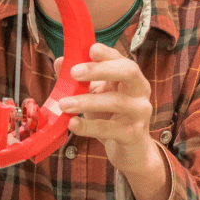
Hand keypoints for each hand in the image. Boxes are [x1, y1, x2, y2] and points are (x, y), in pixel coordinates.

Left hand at [56, 44, 170, 199]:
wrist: (131, 150)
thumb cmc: (112, 117)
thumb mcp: (95, 94)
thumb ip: (79, 79)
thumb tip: (59, 62)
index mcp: (131, 77)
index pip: (121, 58)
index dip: (106, 53)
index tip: (89, 49)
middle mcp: (141, 90)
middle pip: (128, 71)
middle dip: (100, 69)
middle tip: (74, 73)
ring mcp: (140, 112)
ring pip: (115, 101)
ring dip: (86, 102)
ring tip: (64, 104)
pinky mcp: (133, 134)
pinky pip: (109, 128)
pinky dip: (88, 126)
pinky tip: (72, 124)